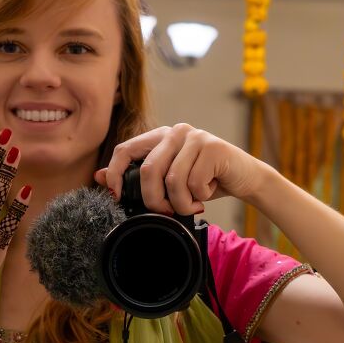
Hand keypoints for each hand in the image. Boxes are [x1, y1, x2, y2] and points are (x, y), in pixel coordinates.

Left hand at [94, 123, 265, 214]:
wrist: (244, 178)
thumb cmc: (203, 180)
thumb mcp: (169, 180)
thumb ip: (137, 176)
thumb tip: (99, 176)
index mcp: (159, 136)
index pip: (124, 150)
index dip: (115, 174)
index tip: (117, 197)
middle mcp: (175, 131)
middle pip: (148, 170)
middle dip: (154, 200)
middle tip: (166, 212)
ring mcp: (194, 136)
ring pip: (173, 181)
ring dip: (181, 203)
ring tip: (191, 205)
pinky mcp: (213, 147)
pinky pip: (194, 183)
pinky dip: (199, 197)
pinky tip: (207, 193)